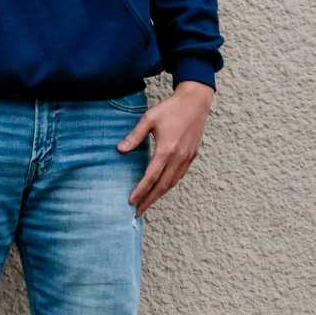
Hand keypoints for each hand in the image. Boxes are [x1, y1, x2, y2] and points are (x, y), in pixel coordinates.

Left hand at [120, 81, 212, 216]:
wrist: (196, 102)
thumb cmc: (170, 109)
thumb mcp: (148, 119)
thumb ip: (134, 136)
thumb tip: (120, 150)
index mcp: (166, 150)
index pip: (151, 176)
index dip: (141, 190)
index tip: (131, 201)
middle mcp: (178, 157)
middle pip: (163, 185)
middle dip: (149, 200)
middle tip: (137, 213)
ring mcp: (187, 157)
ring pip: (172, 182)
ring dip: (159, 195)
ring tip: (147, 204)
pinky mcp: (192, 155)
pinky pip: (179, 175)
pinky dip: (169, 185)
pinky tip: (161, 189)